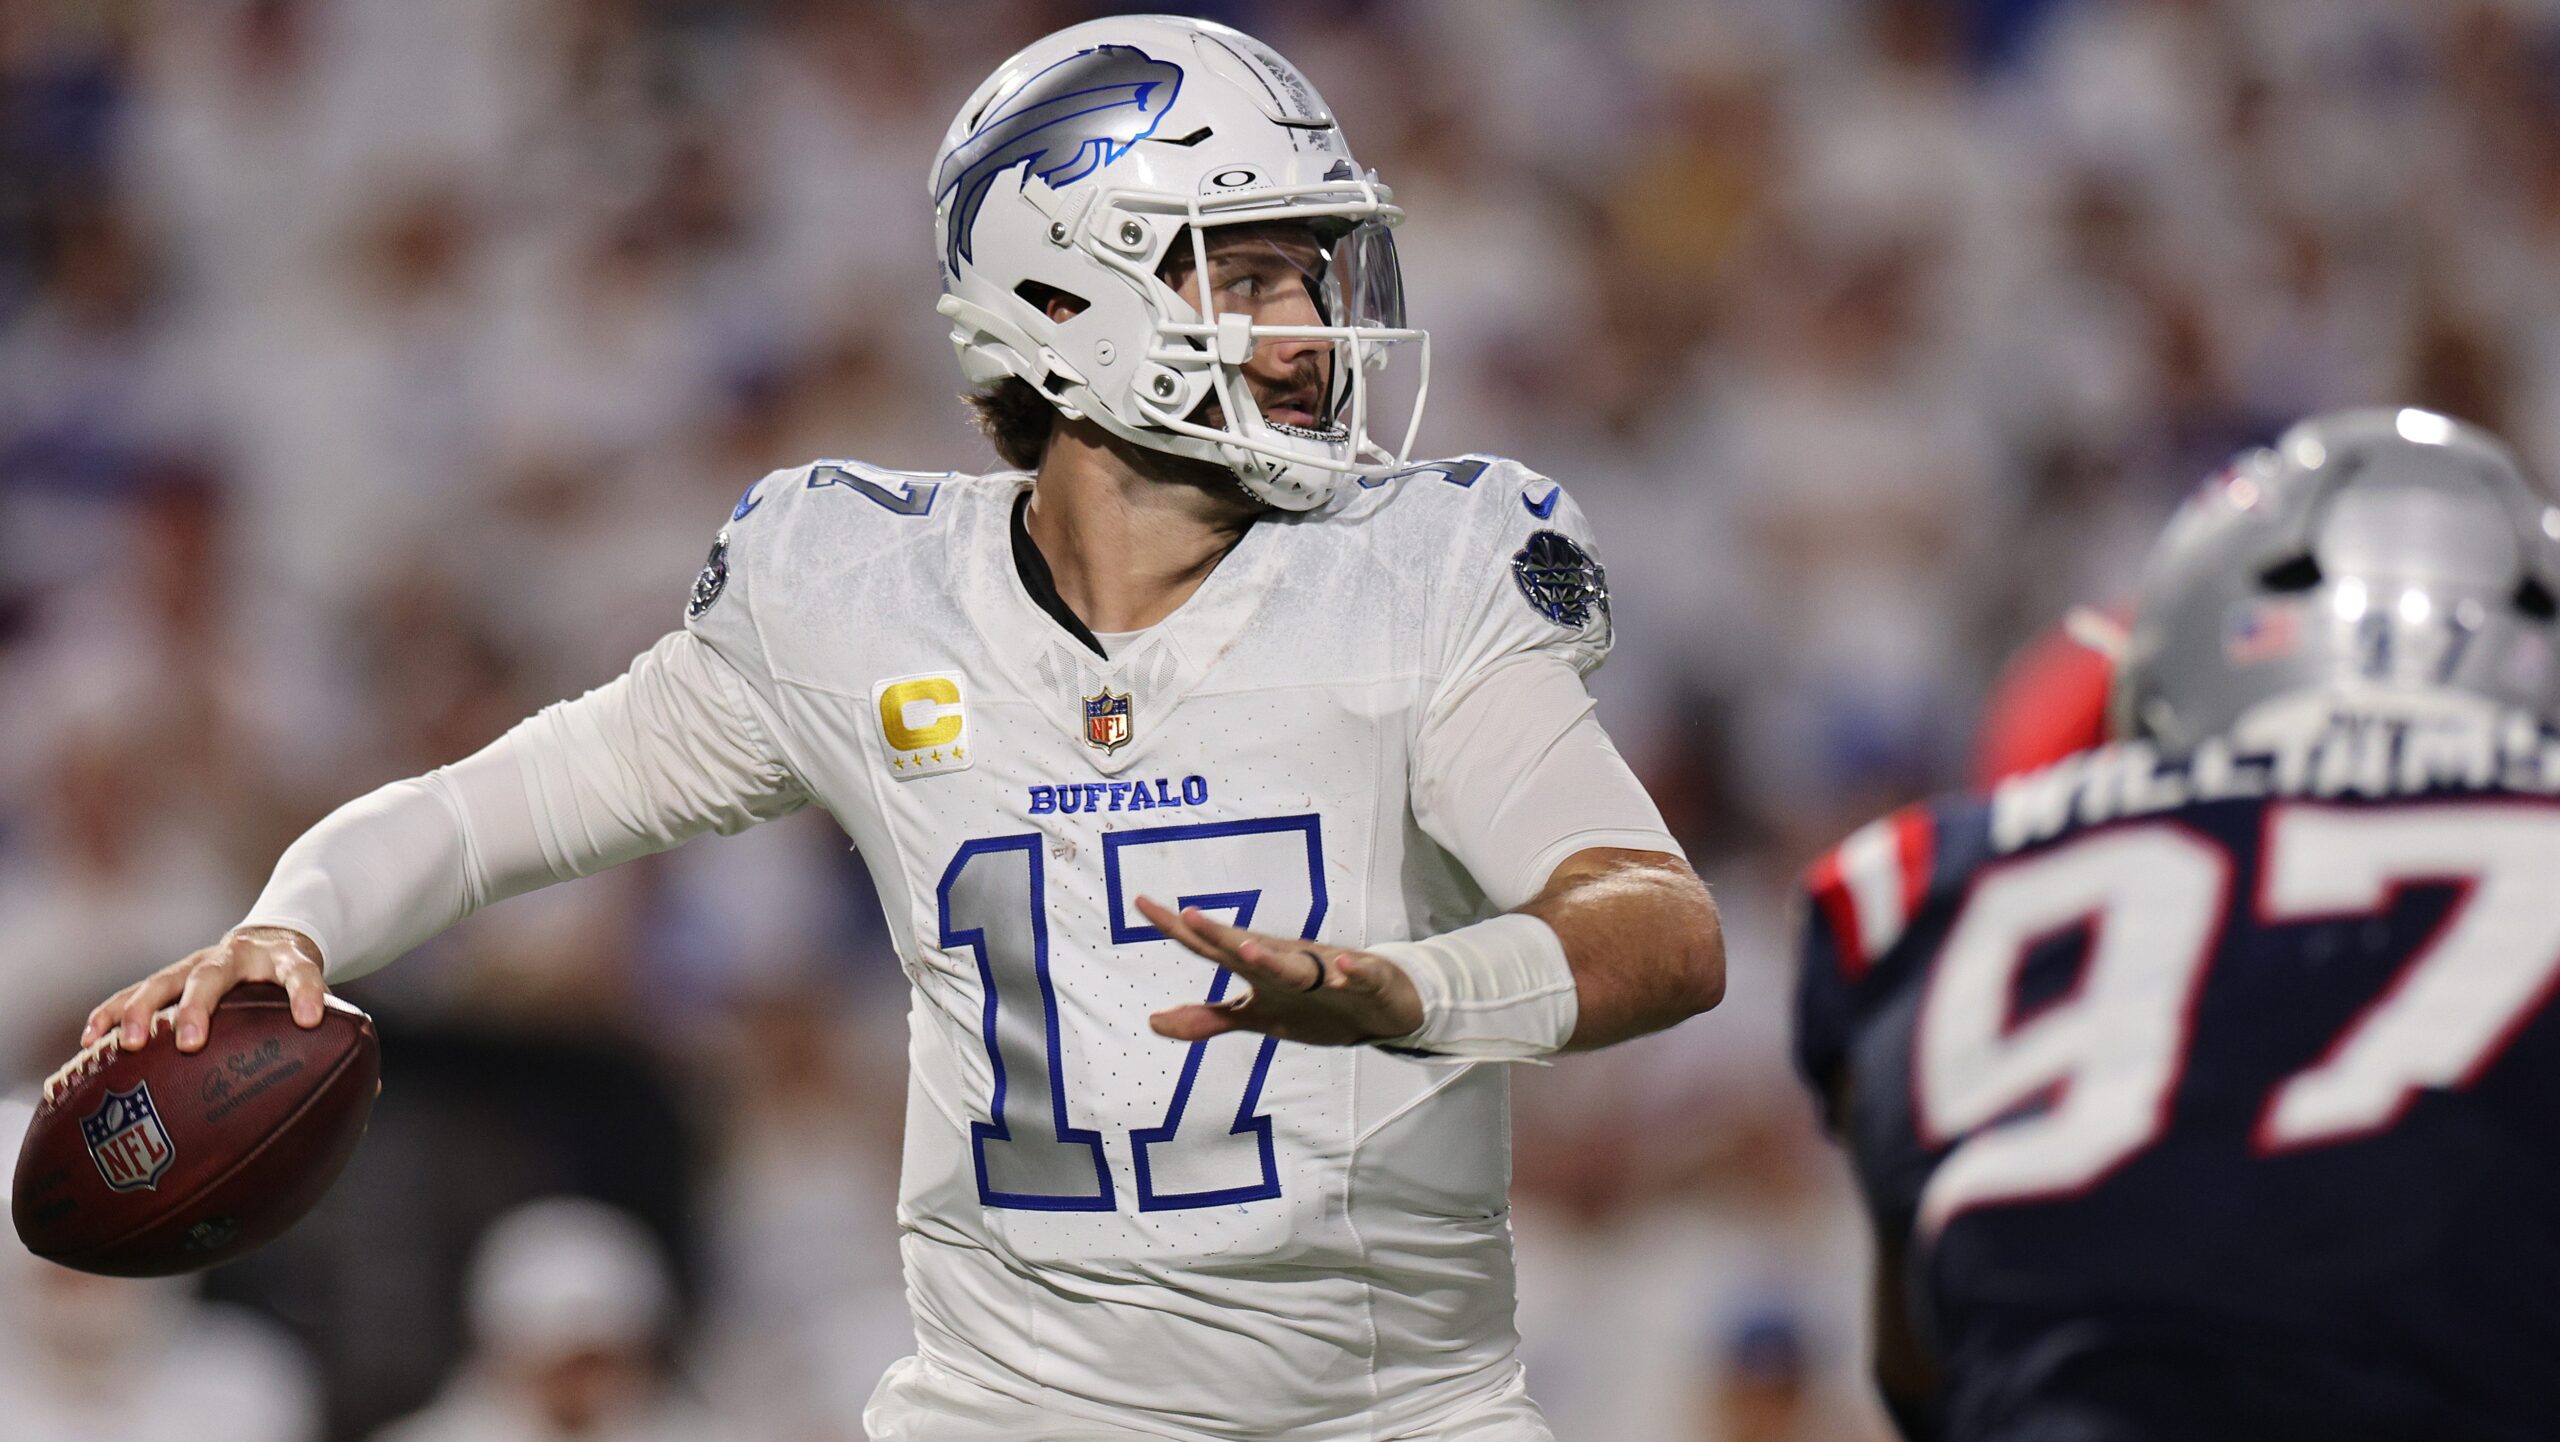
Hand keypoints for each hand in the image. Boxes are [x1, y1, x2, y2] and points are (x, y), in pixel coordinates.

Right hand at [82, 927, 329, 1054]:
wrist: (274, 938)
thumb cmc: (299, 984)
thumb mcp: (324, 1000)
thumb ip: (342, 1039)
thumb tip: (375, 1092)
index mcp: (287, 960)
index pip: (303, 972)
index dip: (309, 993)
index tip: (312, 1020)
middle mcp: (238, 957)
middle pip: (214, 975)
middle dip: (199, 1007)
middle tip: (189, 1042)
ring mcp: (198, 963)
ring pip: (165, 980)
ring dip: (143, 1010)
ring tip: (129, 1044)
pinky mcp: (170, 977)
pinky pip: (134, 993)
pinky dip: (113, 1013)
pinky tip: (93, 1042)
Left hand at [1137, 899, 1422, 1046]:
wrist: (1382, 1006)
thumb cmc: (1315, 1004)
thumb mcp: (1258, 1017)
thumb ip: (1209, 1018)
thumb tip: (1153, 1021)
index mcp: (1261, 968)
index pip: (1212, 948)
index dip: (1177, 929)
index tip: (1142, 903)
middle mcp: (1289, 962)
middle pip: (1248, 950)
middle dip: (1218, 934)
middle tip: (1185, 916)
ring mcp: (1327, 972)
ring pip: (1298, 965)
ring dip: (1272, 957)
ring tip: (1246, 948)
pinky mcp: (1367, 983)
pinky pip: (1360, 976)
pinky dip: (1352, 971)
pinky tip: (1342, 965)